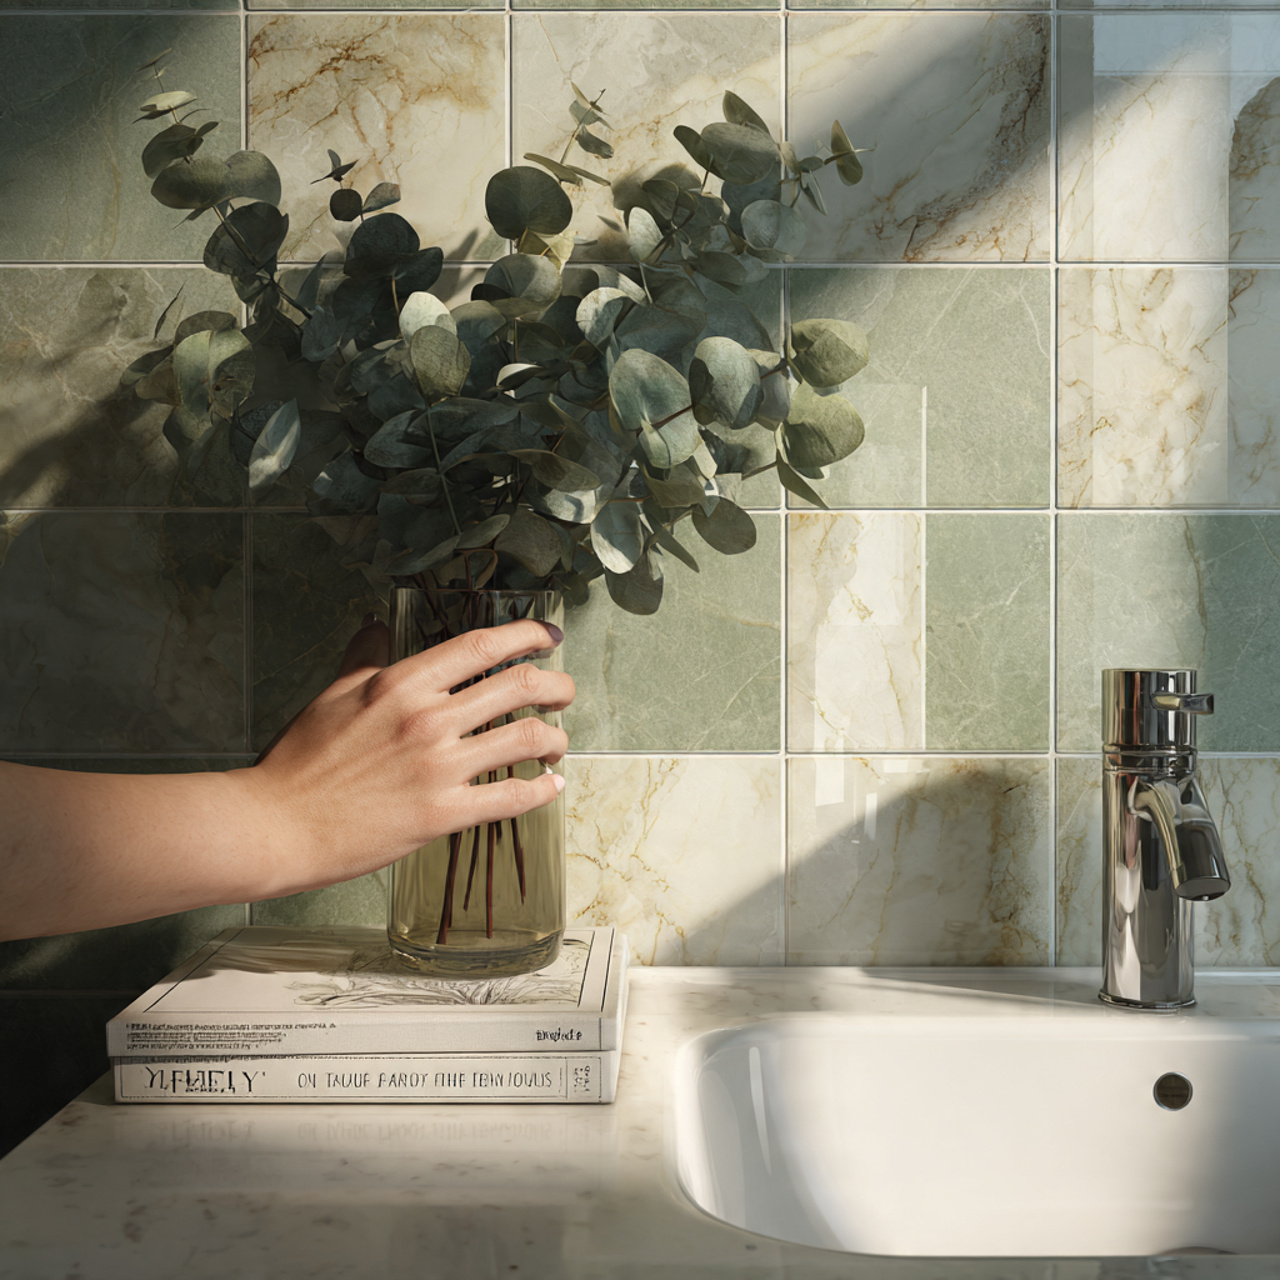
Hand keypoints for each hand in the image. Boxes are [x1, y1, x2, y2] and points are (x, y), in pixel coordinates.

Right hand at [244, 615, 573, 895]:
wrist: (277, 825)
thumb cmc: (299, 762)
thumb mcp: (332, 696)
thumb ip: (365, 657)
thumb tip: (378, 624)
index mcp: (402, 683)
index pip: (482, 647)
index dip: (527, 636)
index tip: (549, 636)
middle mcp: (428, 718)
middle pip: (518, 687)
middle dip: (556, 686)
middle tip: (564, 692)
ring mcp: (439, 767)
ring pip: (526, 739)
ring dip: (555, 737)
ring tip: (558, 741)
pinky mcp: (443, 814)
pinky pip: (512, 798)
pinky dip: (543, 790)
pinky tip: (551, 786)